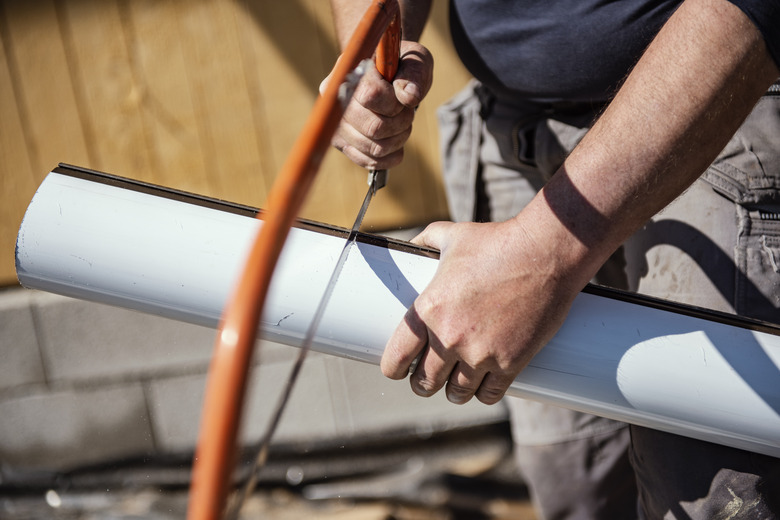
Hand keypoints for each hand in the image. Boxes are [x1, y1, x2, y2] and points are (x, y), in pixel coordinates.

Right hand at [321, 41, 432, 169]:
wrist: (383, 73)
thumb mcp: (414, 60)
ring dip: (398, 140)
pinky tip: (397, 147)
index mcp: (349, 70)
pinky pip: (366, 160)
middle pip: (373, 127)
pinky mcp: (341, 142)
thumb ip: (413, 75)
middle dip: (400, 123)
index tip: (403, 96)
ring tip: (403, 125)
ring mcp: (336, 123)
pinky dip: (388, 158)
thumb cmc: (400, 64)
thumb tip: (408, 97)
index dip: (394, 102)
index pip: (371, 96)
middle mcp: (335, 98)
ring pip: (373, 148)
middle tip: (407, 113)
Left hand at [380, 216, 584, 404]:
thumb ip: (426, 240)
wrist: (545, 253)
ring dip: (452, 393)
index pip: (397, 356)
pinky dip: (483, 393)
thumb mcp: (452, 236)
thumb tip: (410, 243)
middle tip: (425, 381)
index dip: (392, 368)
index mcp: (429, 310)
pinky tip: (481, 389)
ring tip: (453, 388)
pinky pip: (489, 394)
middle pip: (425, 381)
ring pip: (457, 392)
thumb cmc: (498, 242)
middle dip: (422, 384)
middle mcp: (450, 337)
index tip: (396, 370)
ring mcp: (481, 353)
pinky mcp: (511, 362)